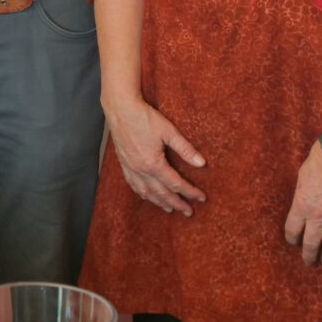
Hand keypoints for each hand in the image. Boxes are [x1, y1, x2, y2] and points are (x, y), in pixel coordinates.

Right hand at [104, 92, 205, 215]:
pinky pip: (133, 185)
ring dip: (159, 202)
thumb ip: (185, 149)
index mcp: (153, 164)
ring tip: (169, 209)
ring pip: (146, 193)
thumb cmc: (144, 117)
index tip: (201, 198)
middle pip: (161, 193)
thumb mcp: (169, 131)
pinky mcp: (124, 164)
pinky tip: (147, 196)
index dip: (190, 192)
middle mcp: (141, 170)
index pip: (176, 183)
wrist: (120, 109)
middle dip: (176, 203)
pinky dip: (142, 194)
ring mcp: (130, 168)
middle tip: (188, 212)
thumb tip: (202, 163)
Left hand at [285, 140, 321, 266]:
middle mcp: (317, 217)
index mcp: (301, 207)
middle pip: (311, 243)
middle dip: (309, 255)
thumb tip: (304, 201)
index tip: (293, 242)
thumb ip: (302, 195)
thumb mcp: (301, 178)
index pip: (292, 230)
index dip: (292, 238)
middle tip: (309, 262)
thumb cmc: (318, 162)